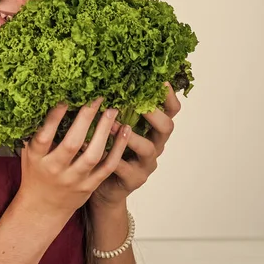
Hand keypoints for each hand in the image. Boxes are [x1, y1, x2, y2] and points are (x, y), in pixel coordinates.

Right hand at [16, 96, 130, 220]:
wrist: (43, 208)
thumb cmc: (36, 172)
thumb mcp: (29, 152)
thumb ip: (35, 131)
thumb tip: (46, 100)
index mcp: (37, 158)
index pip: (45, 135)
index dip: (55, 116)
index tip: (67, 97)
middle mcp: (55, 169)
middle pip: (72, 144)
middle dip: (85, 119)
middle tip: (97, 97)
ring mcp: (74, 179)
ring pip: (93, 155)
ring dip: (104, 131)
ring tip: (112, 111)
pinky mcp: (90, 186)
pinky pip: (107, 167)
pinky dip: (118, 148)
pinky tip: (125, 131)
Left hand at [87, 82, 181, 210]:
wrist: (104, 187)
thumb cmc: (110, 148)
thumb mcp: (118, 126)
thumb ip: (119, 107)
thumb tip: (107, 77)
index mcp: (154, 128)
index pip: (171, 111)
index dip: (169, 96)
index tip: (162, 81)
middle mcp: (155, 145)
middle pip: (167, 127)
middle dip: (153, 113)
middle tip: (138, 103)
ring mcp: (146, 164)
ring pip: (147, 148)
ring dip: (130, 136)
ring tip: (111, 125)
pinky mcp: (133, 179)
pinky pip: (124, 168)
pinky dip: (109, 156)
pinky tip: (92, 146)